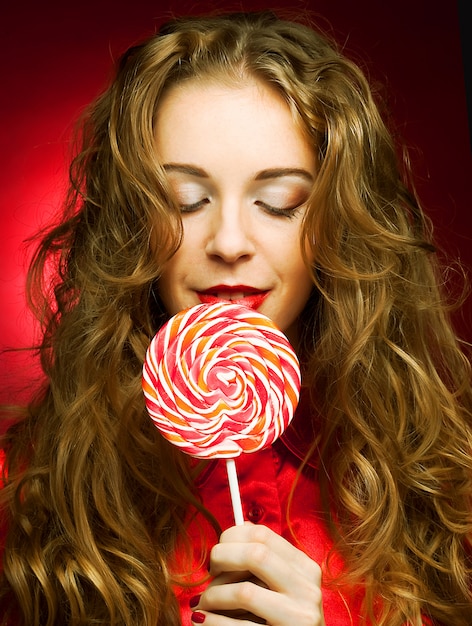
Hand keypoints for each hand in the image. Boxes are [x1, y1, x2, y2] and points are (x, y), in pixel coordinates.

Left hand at [190, 523, 324, 625]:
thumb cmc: (285, 618)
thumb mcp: (284, 585)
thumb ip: (267, 558)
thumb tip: (241, 526)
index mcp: (304, 568)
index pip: (262, 534)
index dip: (231, 537)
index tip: (218, 552)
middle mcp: (306, 588)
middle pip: (255, 555)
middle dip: (221, 558)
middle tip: (209, 573)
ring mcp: (299, 616)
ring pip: (244, 592)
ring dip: (214, 596)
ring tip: (203, 603)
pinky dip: (213, 621)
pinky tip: (202, 619)